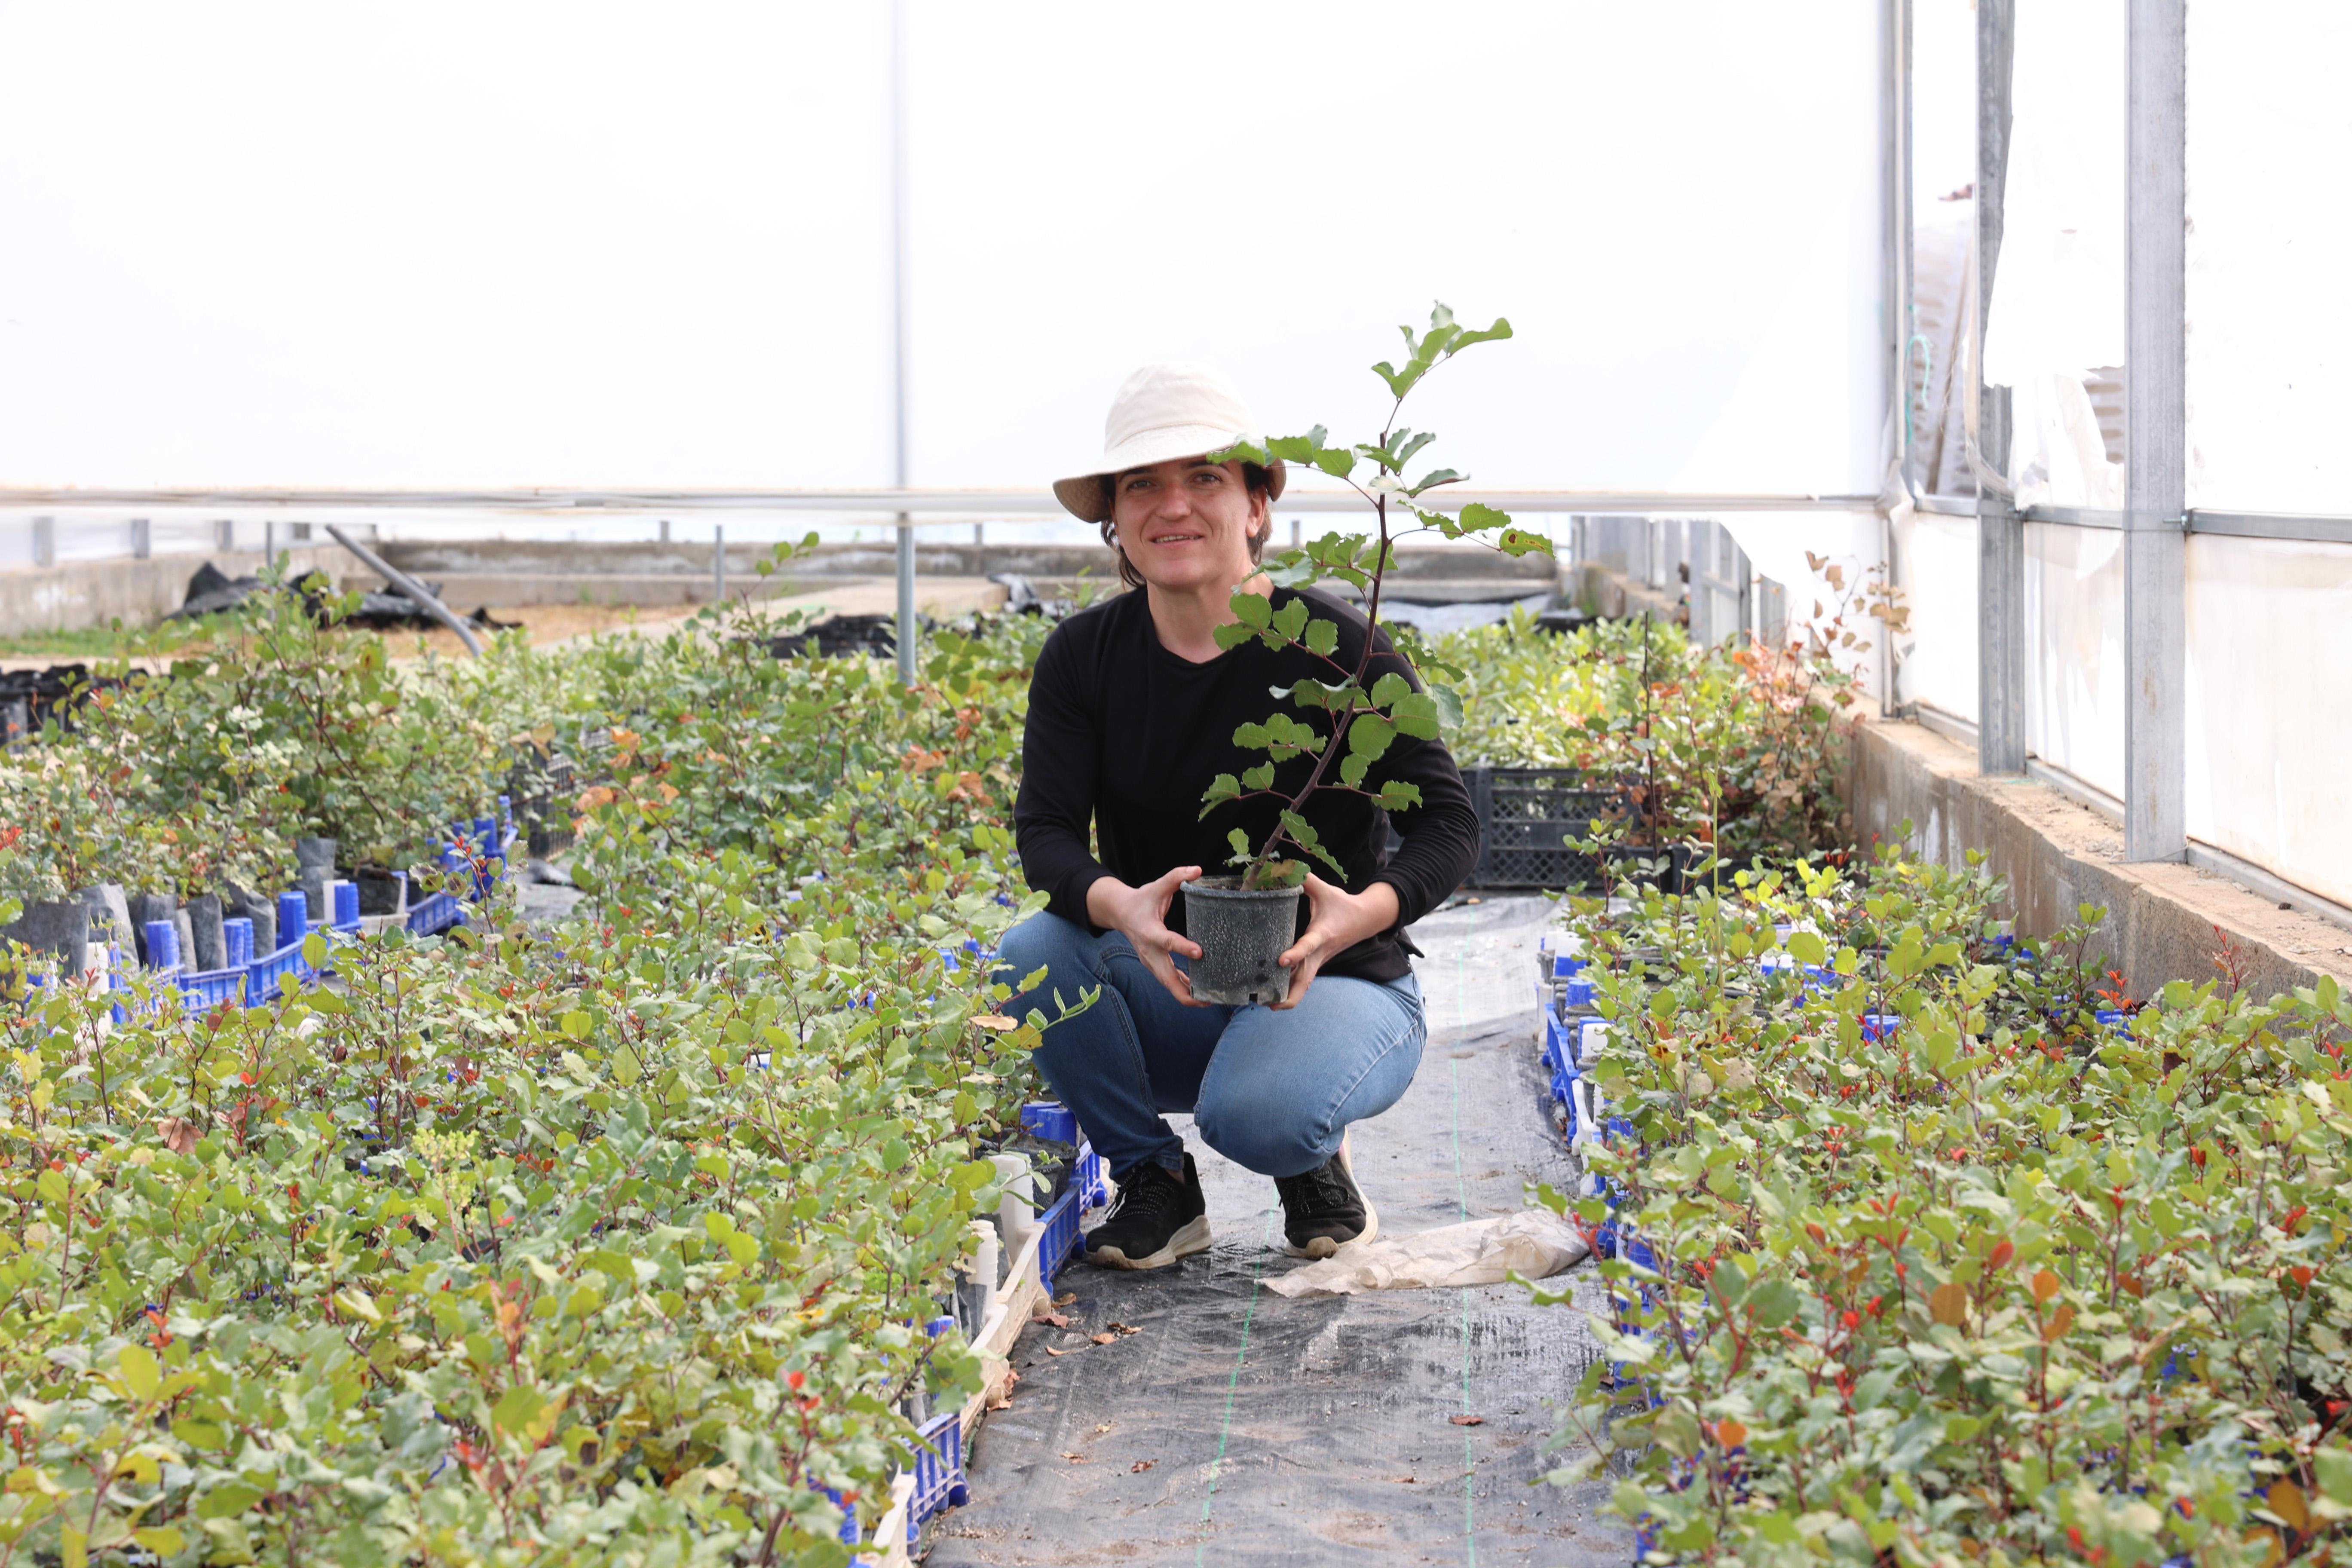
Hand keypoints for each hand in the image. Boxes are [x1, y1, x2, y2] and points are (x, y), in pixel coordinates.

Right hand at [1086, 866, 1206, 1005]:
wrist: (1120, 913)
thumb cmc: (1142, 900)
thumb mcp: (1157, 886)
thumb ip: (1176, 877)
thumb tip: (1197, 870)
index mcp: (1150, 932)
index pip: (1167, 942)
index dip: (1183, 948)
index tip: (1200, 952)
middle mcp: (1150, 952)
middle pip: (1167, 979)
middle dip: (1186, 991)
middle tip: (1209, 997)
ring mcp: (1151, 962)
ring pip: (1169, 985)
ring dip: (1187, 995)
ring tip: (1210, 999)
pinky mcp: (1155, 966)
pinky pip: (1170, 982)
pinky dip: (1184, 989)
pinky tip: (1201, 993)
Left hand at [1270, 875, 1399, 1010]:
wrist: (1364, 919)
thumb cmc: (1341, 904)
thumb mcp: (1324, 889)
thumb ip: (1304, 879)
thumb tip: (1283, 867)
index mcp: (1322, 934)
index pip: (1308, 945)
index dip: (1295, 953)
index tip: (1281, 960)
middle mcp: (1320, 953)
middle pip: (1306, 980)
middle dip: (1290, 994)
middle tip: (1270, 1003)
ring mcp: (1319, 962)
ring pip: (1305, 985)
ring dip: (1289, 998)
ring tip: (1267, 1005)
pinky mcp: (1316, 964)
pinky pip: (1303, 981)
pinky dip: (1291, 990)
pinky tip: (1273, 996)